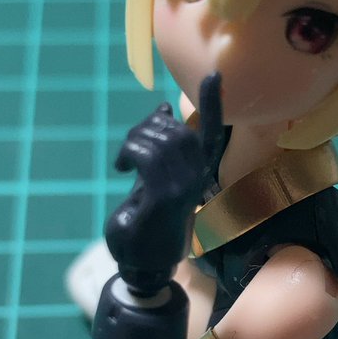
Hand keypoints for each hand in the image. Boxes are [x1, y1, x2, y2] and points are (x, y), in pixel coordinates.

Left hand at [105, 73, 222, 296]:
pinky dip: (129, 152)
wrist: (140, 264)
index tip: (215, 73)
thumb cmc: (145, 223)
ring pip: (160, 138)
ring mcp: (183, 187)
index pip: (212, 133)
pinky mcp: (165, 196)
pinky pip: (147, 154)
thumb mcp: (151, 178)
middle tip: (129, 146)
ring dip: (134, 140)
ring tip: (124, 159)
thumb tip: (162, 109)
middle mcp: (197, 177)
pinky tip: (122, 166)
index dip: (213, 103)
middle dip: (147, 126)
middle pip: (176, 128)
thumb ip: (158, 145)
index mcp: (198, 172)